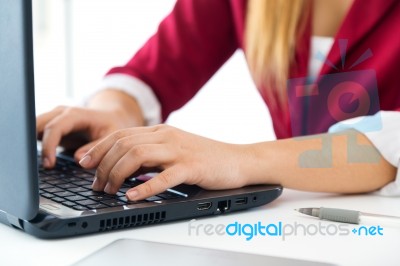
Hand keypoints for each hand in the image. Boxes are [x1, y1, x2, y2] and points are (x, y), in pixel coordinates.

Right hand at [37, 102, 143, 168]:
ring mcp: (54, 118)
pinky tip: (34, 159)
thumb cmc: (111, 126)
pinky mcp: (51, 126)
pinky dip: (32, 145)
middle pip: (36, 124)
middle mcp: (61, 113)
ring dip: (29, 144)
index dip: (49, 146)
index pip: (54, 127)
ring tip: (30, 164)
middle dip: (31, 143)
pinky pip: (36, 133)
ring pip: (32, 127)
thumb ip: (96, 147)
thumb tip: (79, 159)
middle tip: (33, 166)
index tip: (49, 164)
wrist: (110, 118)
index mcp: (75, 114)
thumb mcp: (111, 136)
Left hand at [79, 124, 248, 199]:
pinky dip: (144, 188)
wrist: (237, 160)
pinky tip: (133, 197)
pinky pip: (163, 177)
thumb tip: (124, 166)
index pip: (121, 135)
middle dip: (103, 165)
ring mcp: (179, 151)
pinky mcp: (191, 167)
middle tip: (96, 184)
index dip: (98, 148)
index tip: (84, 163)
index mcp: (160, 131)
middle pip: (124, 145)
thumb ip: (151, 153)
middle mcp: (166, 136)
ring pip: (137, 157)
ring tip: (110, 191)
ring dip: (117, 175)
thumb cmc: (205, 157)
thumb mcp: (174, 149)